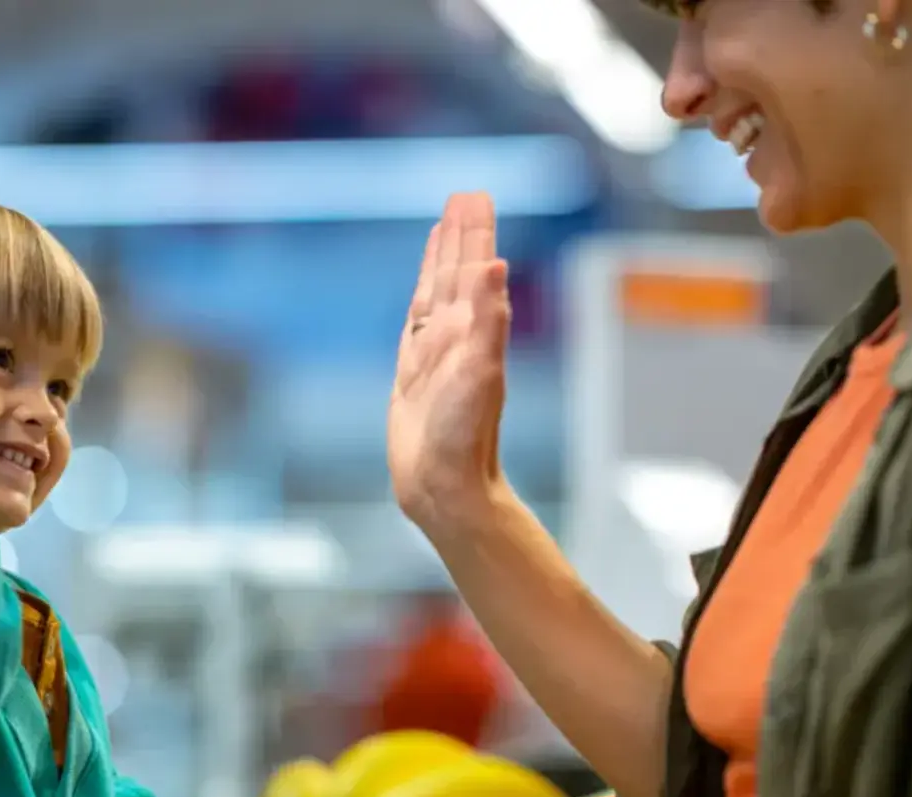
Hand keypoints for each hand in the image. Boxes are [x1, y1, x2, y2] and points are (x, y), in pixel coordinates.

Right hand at [387, 192, 512, 533]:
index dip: (473, 232)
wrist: (443, 486)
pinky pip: (418, 321)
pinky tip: (424, 286)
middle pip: (459, 271)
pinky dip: (422, 295)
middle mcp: (458, 336)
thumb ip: (489, 320)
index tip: (474, 196)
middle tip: (465, 194)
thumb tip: (498, 264)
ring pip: (438, 291)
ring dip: (443, 258)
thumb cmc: (463, 437)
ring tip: (445, 223)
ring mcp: (436, 352)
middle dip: (461, 233)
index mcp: (474, 330)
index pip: (475, 268)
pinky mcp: (414, 372)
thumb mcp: (480, 374)